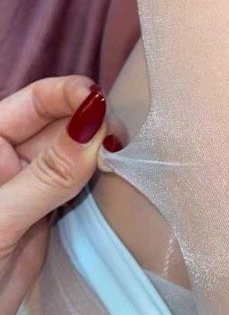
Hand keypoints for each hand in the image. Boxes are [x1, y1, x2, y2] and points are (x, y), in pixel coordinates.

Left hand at [0, 76, 119, 314]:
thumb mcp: (0, 220)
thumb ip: (49, 174)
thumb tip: (96, 123)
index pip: (33, 101)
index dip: (68, 94)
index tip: (104, 102)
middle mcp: (8, 158)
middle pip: (60, 123)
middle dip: (93, 123)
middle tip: (125, 140)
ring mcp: (29, 186)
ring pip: (75, 153)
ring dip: (102, 151)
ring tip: (130, 156)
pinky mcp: (48, 214)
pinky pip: (81, 185)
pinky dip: (103, 179)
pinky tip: (123, 178)